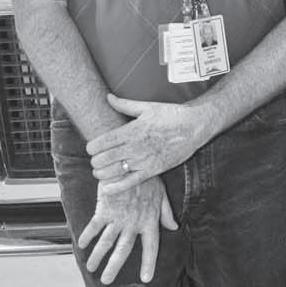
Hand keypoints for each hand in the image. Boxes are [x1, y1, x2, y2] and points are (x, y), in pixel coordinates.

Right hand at [78, 177, 177, 284]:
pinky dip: (87, 235)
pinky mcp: (105, 208)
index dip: (149, 263)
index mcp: (149, 221)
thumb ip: (166, 213)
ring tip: (90, 268)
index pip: (151, 247)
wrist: (130, 163)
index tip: (146, 279)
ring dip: (97, 256)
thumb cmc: (147, 178)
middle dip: (114, 267)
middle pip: (123, 250)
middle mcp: (134, 223)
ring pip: (106, 242)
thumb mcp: (162, 195)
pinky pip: (94, 225)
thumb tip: (173, 227)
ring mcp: (118, 217)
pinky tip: (81, 245)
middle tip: (106, 281)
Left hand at [87, 95, 209, 192]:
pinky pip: (131, 181)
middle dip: (95, 161)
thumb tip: (108, 97)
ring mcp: (144, 159)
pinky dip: (117, 187)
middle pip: (105, 158)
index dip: (92, 147)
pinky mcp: (153, 170)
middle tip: (95, 160)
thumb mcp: (147, 107)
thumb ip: (124, 104)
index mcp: (132, 130)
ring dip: (102, 173)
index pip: (103, 142)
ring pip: (115, 171)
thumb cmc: (171, 115)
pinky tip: (107, 189)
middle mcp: (135, 146)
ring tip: (99, 171)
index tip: (91, 147)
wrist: (194, 126)